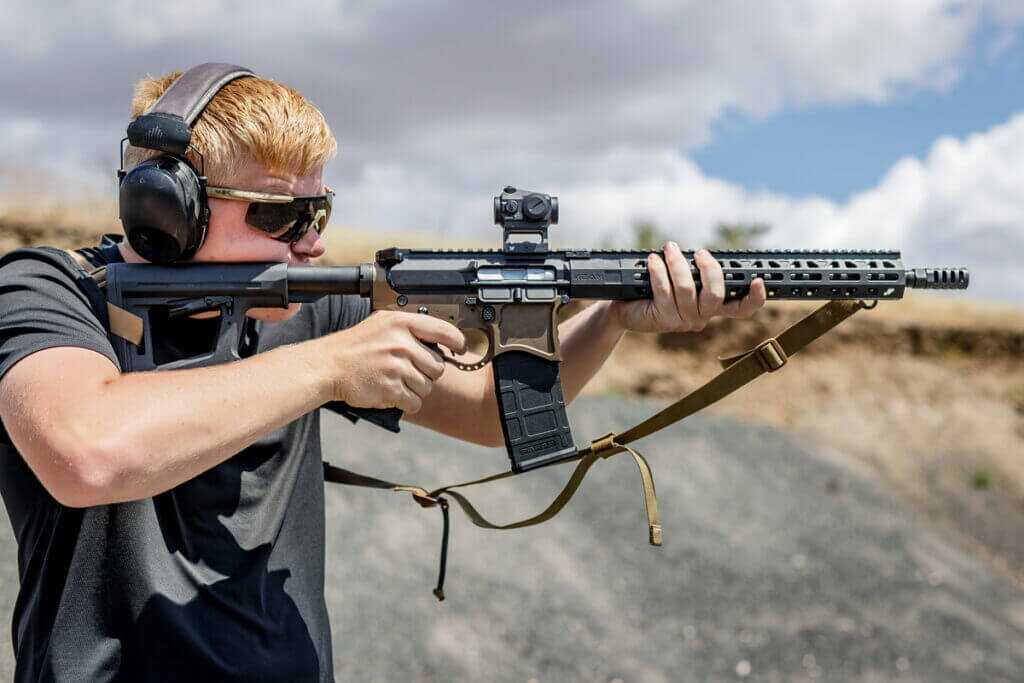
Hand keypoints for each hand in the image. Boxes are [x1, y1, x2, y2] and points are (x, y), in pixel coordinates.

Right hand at [321, 311, 466, 412]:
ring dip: (415, 389)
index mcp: (402, 323)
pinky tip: (392, 393)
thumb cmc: (355, 346)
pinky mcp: (391, 389)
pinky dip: (406, 402)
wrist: (328, 366)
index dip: (457, 342)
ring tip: (395, 381)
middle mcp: (402, 343)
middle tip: (408, 371)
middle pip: (438, 366)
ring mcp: (397, 367)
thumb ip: (410, 329)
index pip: (444, 330)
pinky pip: (414, 402)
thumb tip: (441, 338)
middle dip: (427, 373)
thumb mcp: (382, 324)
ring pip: (427, 387)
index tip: (460, 349)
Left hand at [610, 242, 766, 332]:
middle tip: (699, 252)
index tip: (758, 280)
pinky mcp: (663, 319)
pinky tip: (653, 261)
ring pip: (687, 289)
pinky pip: (664, 291)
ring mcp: (683, 321)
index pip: (741, 309)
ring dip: (678, 263)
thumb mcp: (680, 280)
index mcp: (711, 308)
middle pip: (715, 294)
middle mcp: (701, 318)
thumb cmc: (654, 289)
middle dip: (708, 268)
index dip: (754, 298)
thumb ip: (696, 273)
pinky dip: (659, 272)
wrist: (624, 308)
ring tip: (669, 248)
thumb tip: (704, 255)